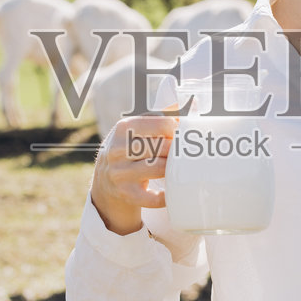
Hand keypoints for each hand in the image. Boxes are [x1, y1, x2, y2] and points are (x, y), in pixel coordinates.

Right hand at [90, 113, 177, 234]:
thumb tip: (195, 103)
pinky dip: (165, 196)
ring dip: (172, 169)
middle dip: (175, 150)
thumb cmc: (130, 149)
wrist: (106, 180)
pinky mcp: (126, 194)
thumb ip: (163, 116)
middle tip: (183, 153)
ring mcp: (120, 173)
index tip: (179, 135)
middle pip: (161, 146)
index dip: (176, 130)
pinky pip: (152, 197)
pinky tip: (170, 191)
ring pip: (158, 169)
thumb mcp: (138, 128)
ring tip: (177, 167)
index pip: (161, 124)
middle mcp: (118, 149)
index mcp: (124, 128)